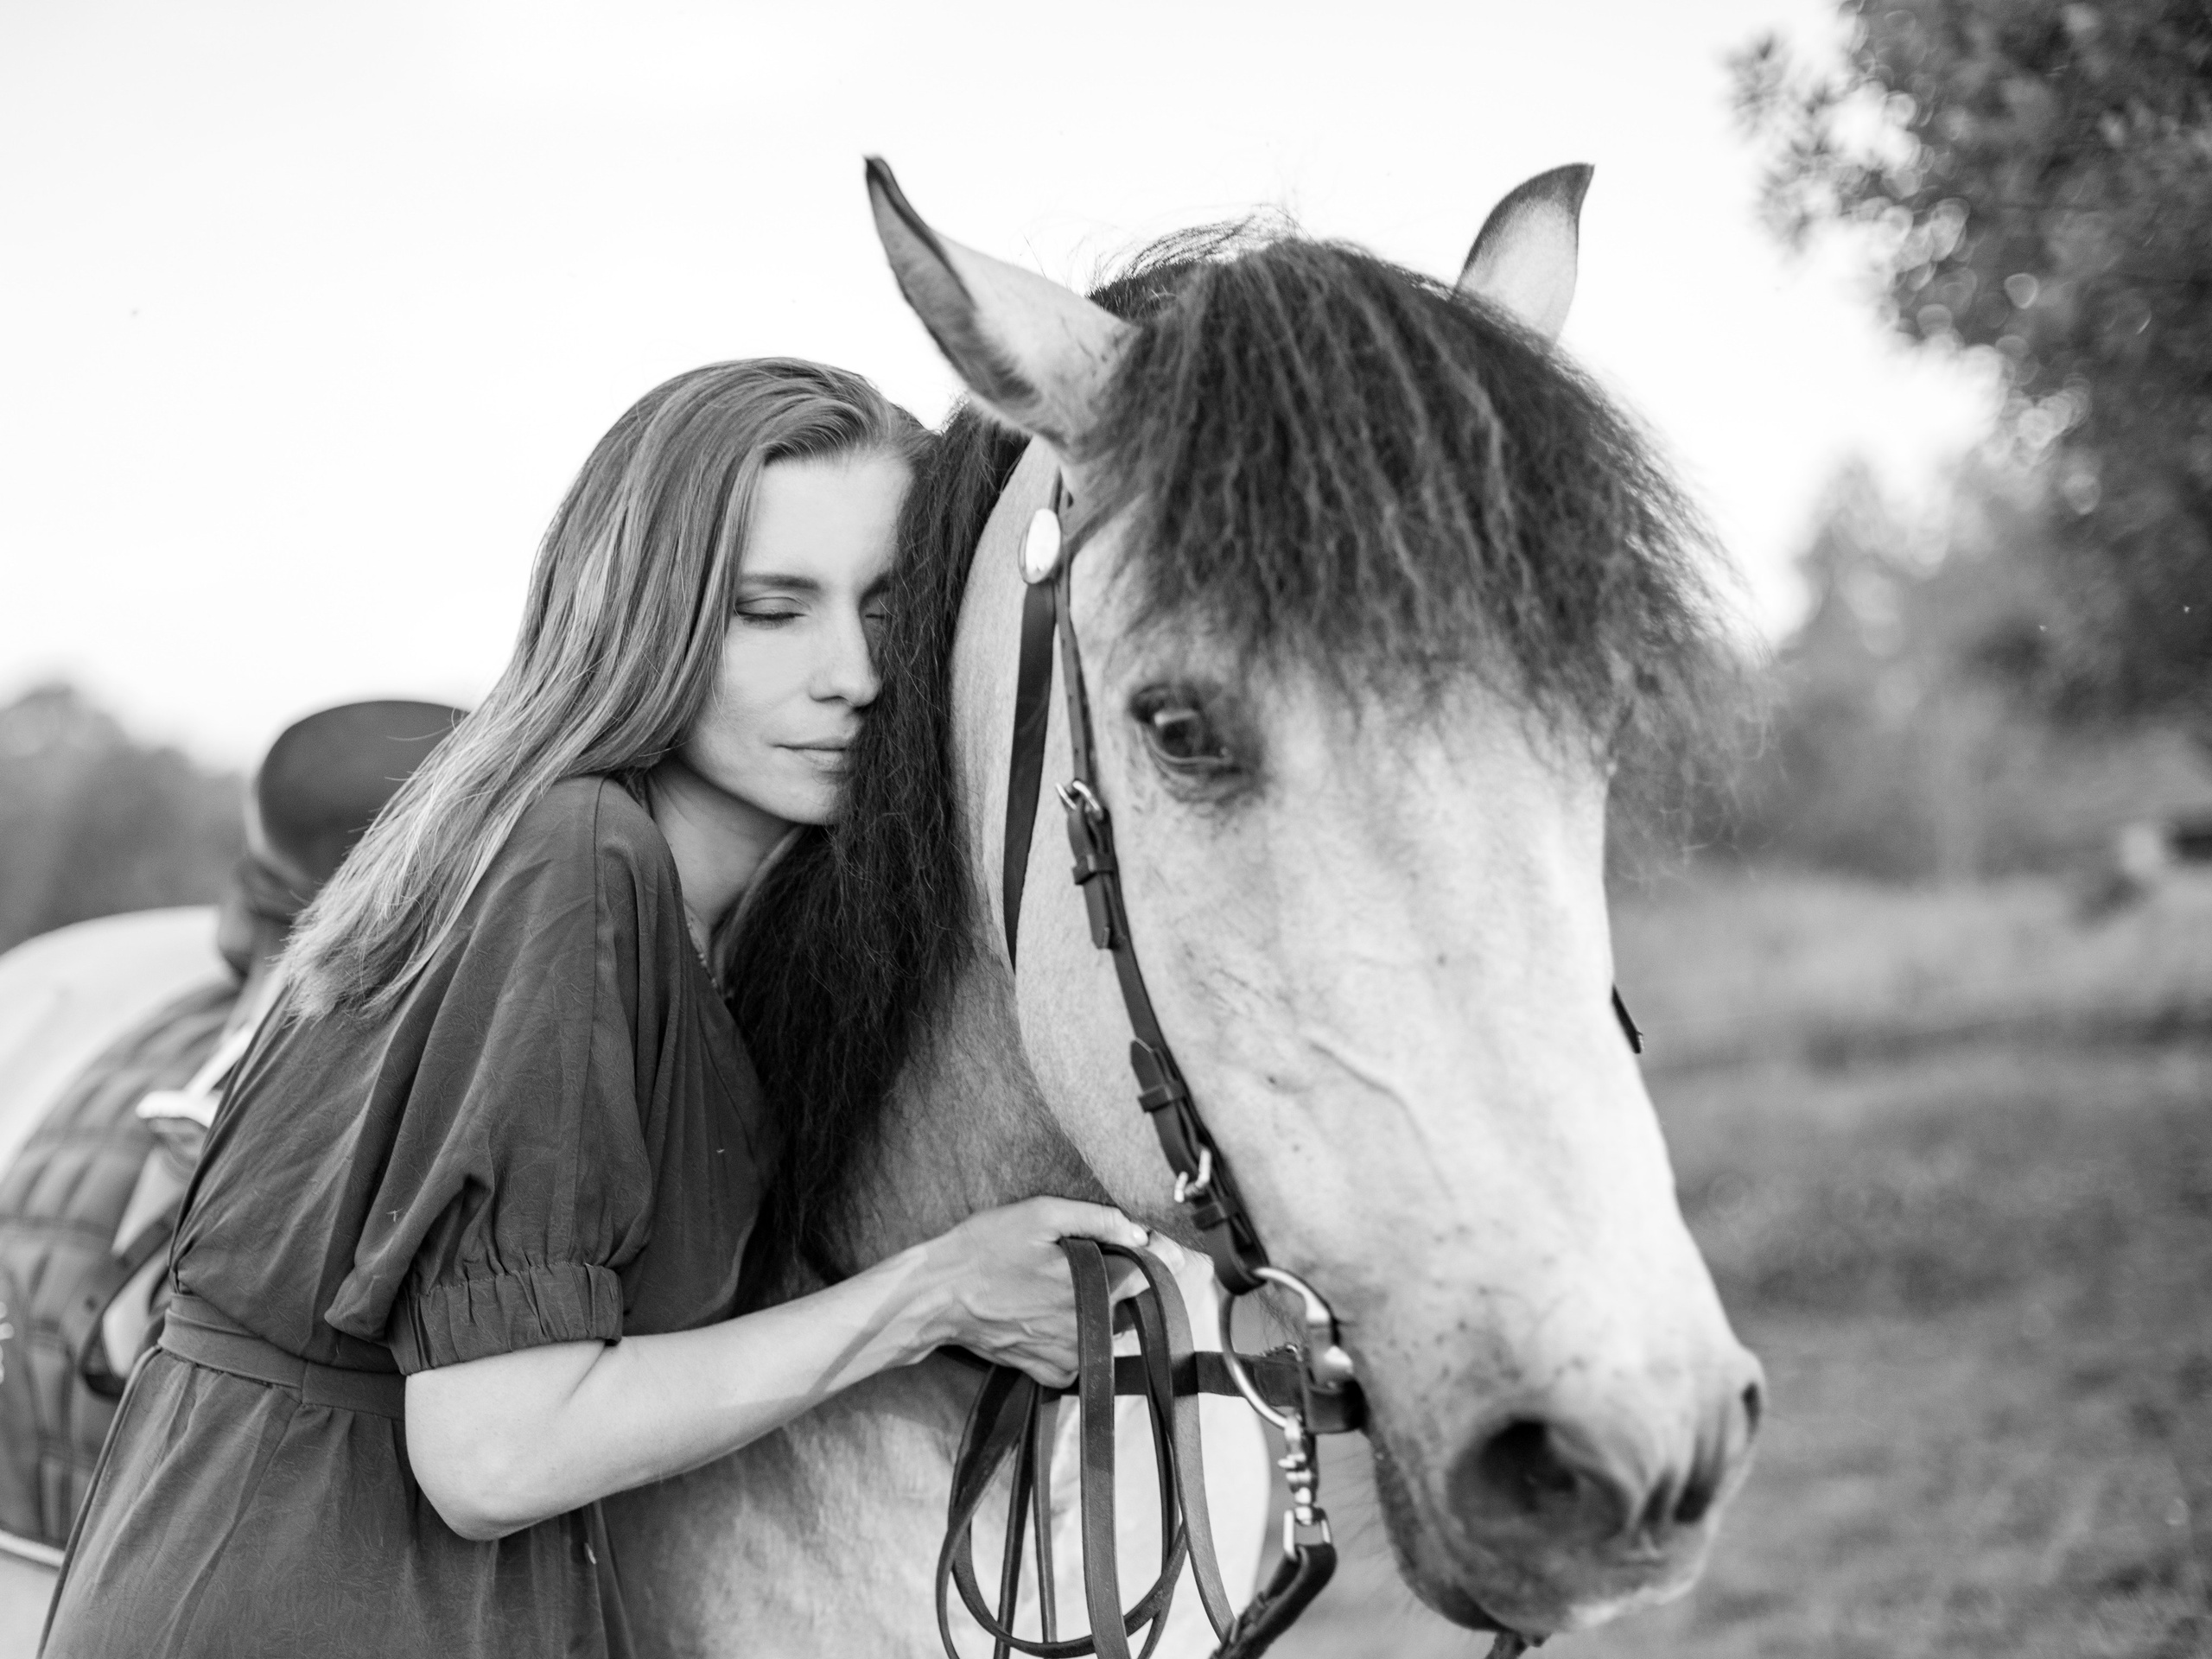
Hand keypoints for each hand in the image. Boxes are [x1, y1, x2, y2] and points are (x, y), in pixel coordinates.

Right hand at [914, 1197, 1148, 1387]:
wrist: (936, 1297)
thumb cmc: (985, 1249)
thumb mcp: (1040, 1214)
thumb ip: (1098, 1220)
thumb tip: (1140, 1233)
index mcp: (1091, 1287)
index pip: (1152, 1276)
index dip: (1157, 1255)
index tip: (1148, 1244)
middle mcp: (1087, 1328)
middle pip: (1133, 1304)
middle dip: (1126, 1281)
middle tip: (1094, 1260)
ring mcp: (1069, 1355)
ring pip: (1110, 1331)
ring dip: (1102, 1309)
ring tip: (1068, 1285)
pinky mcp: (1049, 1371)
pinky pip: (1083, 1355)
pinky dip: (1079, 1336)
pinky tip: (1053, 1314)